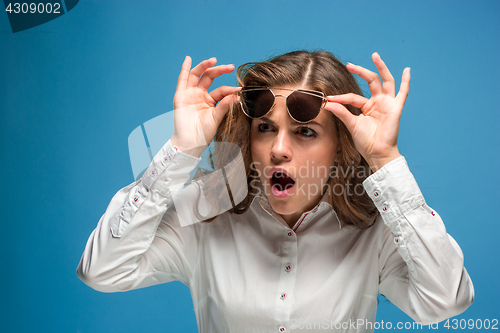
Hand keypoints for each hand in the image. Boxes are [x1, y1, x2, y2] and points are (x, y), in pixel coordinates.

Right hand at [171, 56, 239, 156]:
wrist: (190, 143)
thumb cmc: (203, 133)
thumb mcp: (217, 117)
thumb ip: (225, 105)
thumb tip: (238, 96)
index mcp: (210, 101)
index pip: (221, 90)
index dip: (230, 90)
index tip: (240, 91)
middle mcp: (200, 95)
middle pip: (210, 77)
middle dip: (220, 71)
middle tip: (230, 67)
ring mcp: (190, 94)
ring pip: (197, 75)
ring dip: (205, 66)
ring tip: (213, 60)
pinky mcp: (181, 96)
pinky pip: (182, 80)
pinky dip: (185, 68)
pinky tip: (188, 59)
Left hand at [324, 52, 410, 170]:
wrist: (376, 153)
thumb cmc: (365, 141)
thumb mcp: (351, 124)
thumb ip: (341, 112)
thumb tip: (326, 103)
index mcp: (367, 106)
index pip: (353, 96)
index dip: (341, 97)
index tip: (328, 99)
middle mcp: (378, 102)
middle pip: (370, 81)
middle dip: (360, 71)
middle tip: (349, 64)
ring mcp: (387, 104)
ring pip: (385, 81)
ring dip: (381, 68)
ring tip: (375, 56)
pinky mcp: (395, 108)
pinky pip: (403, 93)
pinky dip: (406, 81)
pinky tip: (407, 70)